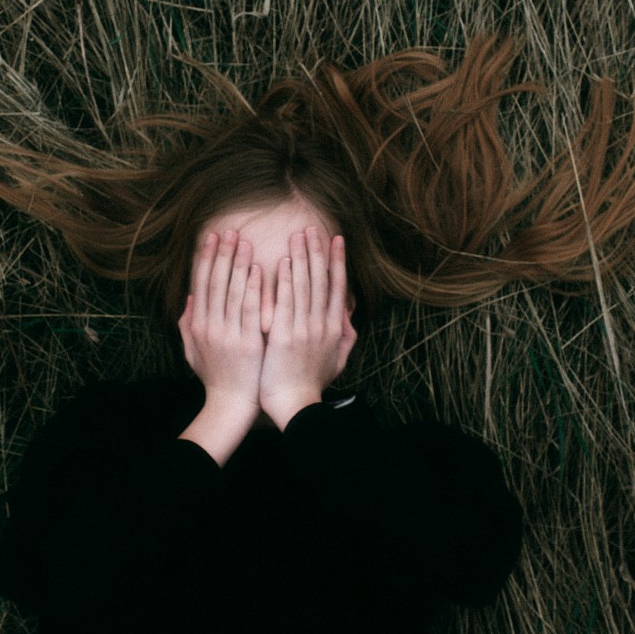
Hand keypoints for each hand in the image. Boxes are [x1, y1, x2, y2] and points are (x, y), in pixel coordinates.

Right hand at [178, 229, 265, 417]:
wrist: (231, 404)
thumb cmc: (215, 376)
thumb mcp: (193, 350)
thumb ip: (188, 322)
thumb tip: (191, 296)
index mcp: (197, 324)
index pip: (201, 283)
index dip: (205, 258)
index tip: (210, 237)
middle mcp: (209, 326)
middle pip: (215, 282)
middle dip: (221, 253)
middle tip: (228, 230)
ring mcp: (228, 334)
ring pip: (232, 291)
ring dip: (237, 263)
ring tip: (243, 241)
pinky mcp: (246, 342)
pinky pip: (249, 309)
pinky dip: (252, 287)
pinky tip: (257, 269)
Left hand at [258, 226, 356, 427]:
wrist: (296, 406)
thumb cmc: (311, 385)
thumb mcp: (336, 361)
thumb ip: (345, 337)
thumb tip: (349, 316)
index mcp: (335, 328)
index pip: (337, 287)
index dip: (337, 261)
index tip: (336, 240)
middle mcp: (323, 324)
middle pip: (322, 280)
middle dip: (318, 251)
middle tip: (313, 227)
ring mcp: (305, 329)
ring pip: (306, 285)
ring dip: (303, 257)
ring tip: (299, 235)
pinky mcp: (285, 336)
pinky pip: (287, 302)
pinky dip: (288, 281)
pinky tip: (286, 261)